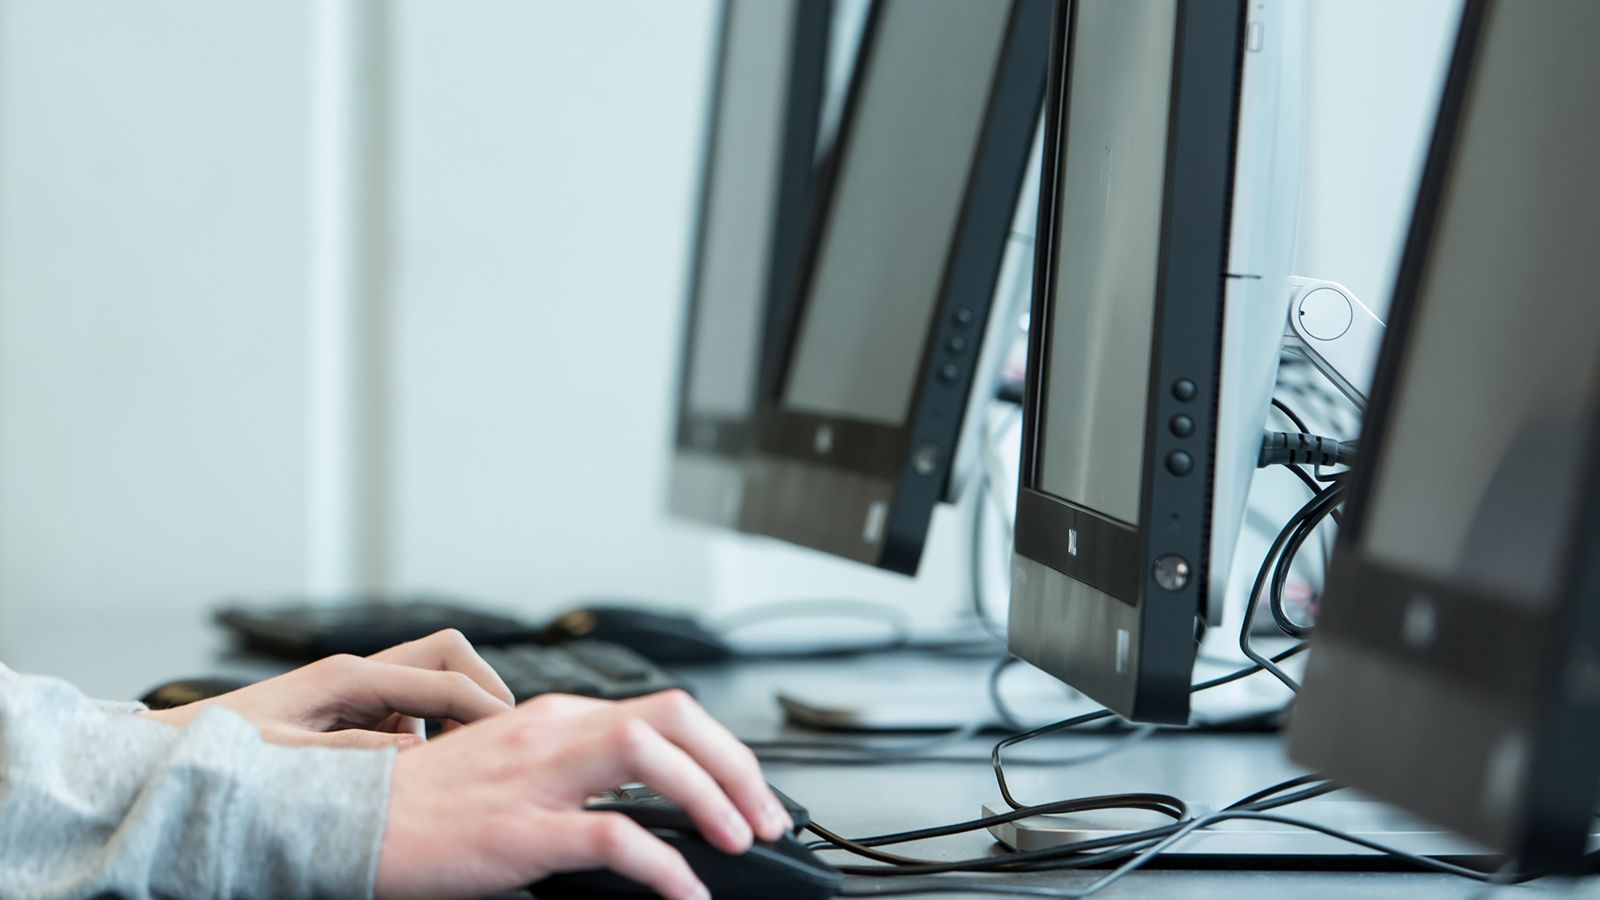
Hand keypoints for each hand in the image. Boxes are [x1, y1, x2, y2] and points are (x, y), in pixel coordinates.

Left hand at [138, 629, 514, 748]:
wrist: (169, 753)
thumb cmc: (216, 753)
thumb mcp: (284, 758)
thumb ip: (352, 753)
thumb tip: (414, 752)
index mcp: (346, 678)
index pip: (444, 679)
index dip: (485, 708)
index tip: (513, 739)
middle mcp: (356, 674)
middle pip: (448, 657)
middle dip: (483, 690)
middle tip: (499, 739)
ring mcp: (354, 689)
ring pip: (433, 680)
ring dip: (458, 712)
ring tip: (465, 760)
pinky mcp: (350, 709)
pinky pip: (410, 708)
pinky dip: (431, 732)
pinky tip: (419, 770)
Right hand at [374, 689, 792, 899]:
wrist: (347, 820)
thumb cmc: (426, 805)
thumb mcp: (511, 770)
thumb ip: (574, 772)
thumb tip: (644, 803)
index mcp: (554, 718)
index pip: (665, 711)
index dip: (723, 749)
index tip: (751, 792)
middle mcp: (553, 734)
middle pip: (673, 719)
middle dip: (736, 764)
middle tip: (767, 816)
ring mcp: (536, 780)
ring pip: (649, 757)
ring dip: (711, 796)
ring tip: (739, 840)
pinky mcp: (518, 832)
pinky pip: (611, 838)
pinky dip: (662, 866)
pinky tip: (683, 891)